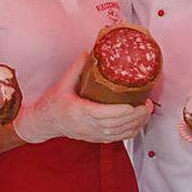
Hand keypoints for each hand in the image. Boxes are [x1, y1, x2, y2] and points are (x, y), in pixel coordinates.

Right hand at [13, 52, 153, 143]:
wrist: (44, 123)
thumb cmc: (53, 104)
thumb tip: (89, 52)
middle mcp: (87, 126)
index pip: (103, 114)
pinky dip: (131, 132)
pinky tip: (139, 123)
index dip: (120, 111)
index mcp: (79, 112)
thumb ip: (76, 69)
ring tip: (147, 111)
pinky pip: (117, 138)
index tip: (134, 105)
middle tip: (148, 104)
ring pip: (119, 133)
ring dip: (136, 124)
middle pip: (116, 125)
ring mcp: (92, 134)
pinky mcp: (96, 138)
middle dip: (135, 116)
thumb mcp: (62, 84)